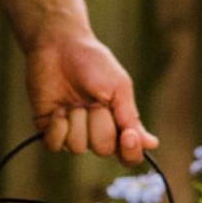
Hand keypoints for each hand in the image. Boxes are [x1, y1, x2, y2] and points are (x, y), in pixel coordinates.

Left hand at [25, 29, 158, 164]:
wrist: (59, 46)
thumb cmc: (94, 63)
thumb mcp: (119, 89)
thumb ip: (130, 118)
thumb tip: (152, 144)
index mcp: (119, 126)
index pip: (129, 156)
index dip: (130, 152)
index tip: (128, 135)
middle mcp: (97, 133)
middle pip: (103, 149)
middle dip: (99, 123)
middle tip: (93, 101)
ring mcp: (73, 132)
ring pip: (77, 147)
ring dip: (76, 120)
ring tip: (74, 101)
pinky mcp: (49, 129)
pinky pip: (55, 145)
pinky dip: (57, 127)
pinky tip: (59, 109)